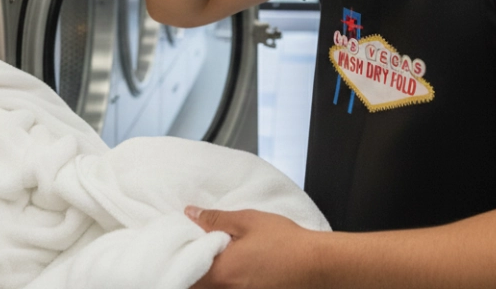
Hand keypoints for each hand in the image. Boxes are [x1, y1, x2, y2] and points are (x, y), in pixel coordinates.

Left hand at [187, 206, 323, 288]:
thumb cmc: (285, 242)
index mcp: (221, 273)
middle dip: (191, 271)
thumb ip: (215, 219)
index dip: (178, 261)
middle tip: (195, 252)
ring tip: (214, 259)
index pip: (184, 274)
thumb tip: (190, 213)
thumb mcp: (248, 221)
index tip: (177, 248)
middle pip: (197, 286)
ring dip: (208, 278)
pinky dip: (226, 281)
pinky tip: (234, 268)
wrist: (318, 265)